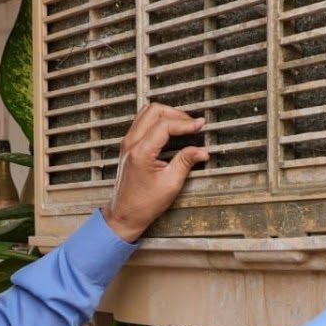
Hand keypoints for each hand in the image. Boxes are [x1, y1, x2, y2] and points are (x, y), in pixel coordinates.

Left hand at [104, 103, 209, 241]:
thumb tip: (201, 151)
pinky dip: (158, 121)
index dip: (185, 123)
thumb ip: (186, 162)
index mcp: (141, 152)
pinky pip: (142, 123)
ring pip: (147, 113)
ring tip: (183, 126)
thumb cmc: (143, 204)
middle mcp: (131, 143)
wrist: (124, 215)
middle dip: (176, 114)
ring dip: (166, 115)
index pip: (165, 125)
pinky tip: (171, 132)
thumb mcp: (170, 184)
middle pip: (154, 111)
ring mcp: (127, 143)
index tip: (199, 125)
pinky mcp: (128, 146)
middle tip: (192, 124)